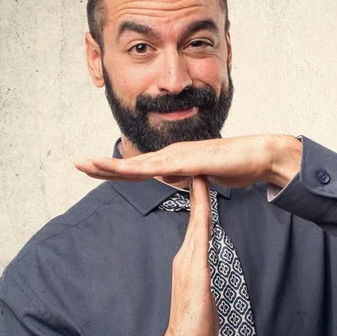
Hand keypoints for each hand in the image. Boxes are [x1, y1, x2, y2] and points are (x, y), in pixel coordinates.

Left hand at [74, 134, 301, 188]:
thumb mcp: (203, 177)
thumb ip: (186, 178)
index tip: (96, 170)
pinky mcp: (188, 161)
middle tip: (78, 165)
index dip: (117, 170)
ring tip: (87, 165)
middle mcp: (172, 155)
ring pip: (139, 164)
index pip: (140, 168)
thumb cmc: (234, 165)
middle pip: (133, 163)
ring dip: (112, 165)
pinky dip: (137, 169)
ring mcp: (179, 156)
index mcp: (175, 161)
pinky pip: (158, 168)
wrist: (258, 155)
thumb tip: (173, 180)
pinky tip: (120, 170)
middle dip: (104, 165)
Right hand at [157, 175, 218, 335]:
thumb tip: (210, 263)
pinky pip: (200, 238)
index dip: (198, 200)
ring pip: (196, 222)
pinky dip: (202, 218)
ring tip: (200, 173)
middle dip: (194, 190)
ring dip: (197, 198)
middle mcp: (185, 255)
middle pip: (194, 216)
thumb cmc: (196, 320)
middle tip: (197, 162)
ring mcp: (188, 261)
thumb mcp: (201, 290)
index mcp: (187, 259)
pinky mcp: (195, 270)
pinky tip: (205, 204)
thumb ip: (204, 272)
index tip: (201, 177)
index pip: (195, 223)